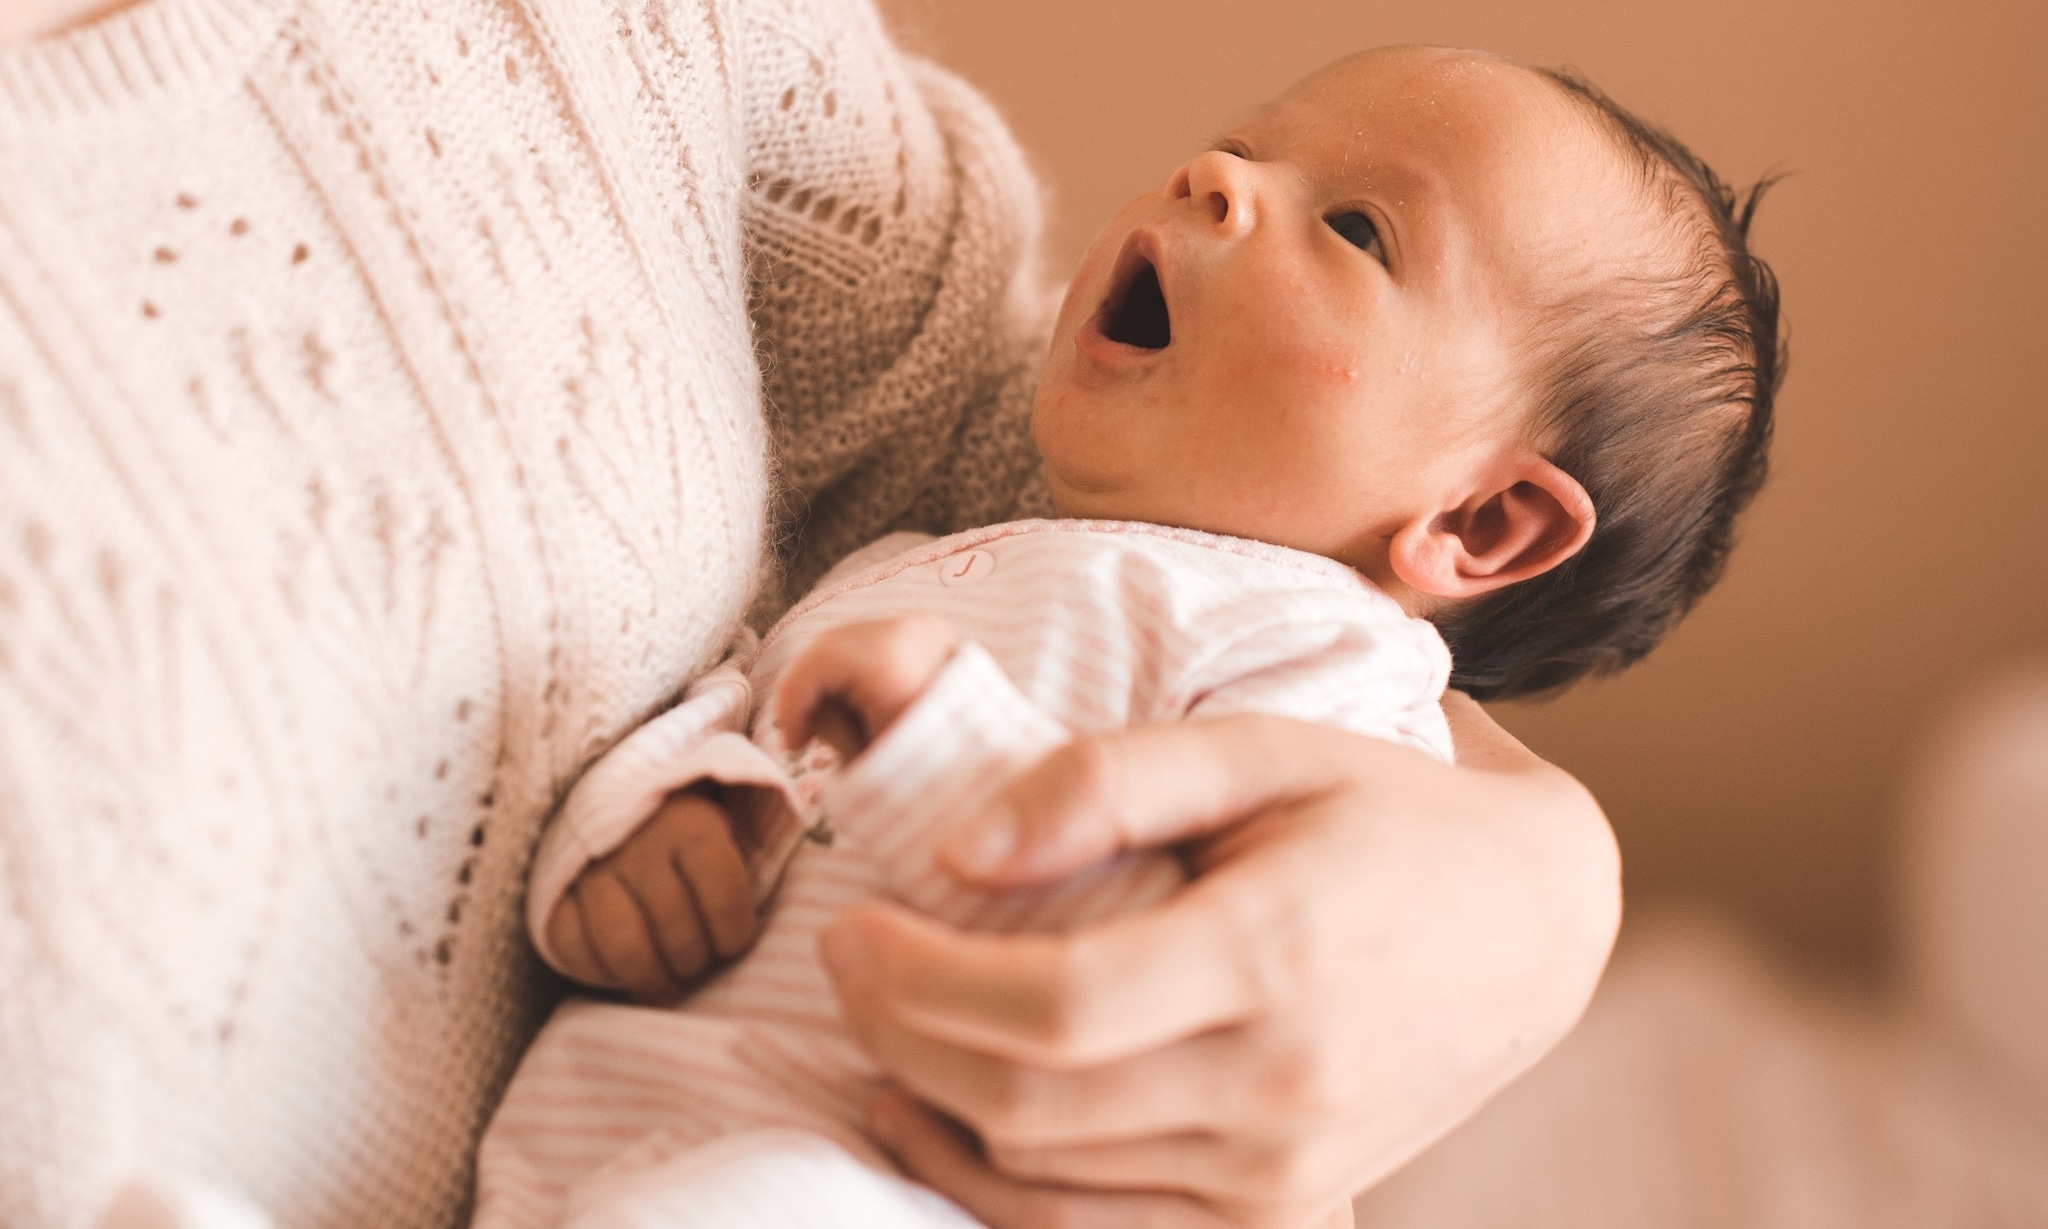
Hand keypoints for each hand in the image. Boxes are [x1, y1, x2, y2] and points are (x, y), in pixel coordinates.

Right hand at [545, 788, 757, 1003]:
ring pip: (624, 946)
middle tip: (697, 966)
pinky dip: (597, 972)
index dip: (734, 932)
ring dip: (651, 978)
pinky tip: (620, 973)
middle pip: (676, 929)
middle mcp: (639, 843)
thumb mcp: (725, 837)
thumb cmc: (688, 838)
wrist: (621, 802)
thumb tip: (780, 930)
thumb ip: (742, 876)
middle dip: (694, 962)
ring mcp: (592, 868)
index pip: (723, 892)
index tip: (733, 941)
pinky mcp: (555, 891)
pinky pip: (571, 947)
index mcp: (691, 824)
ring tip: (665, 987)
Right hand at [774, 616, 960, 758]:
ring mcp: (915, 624)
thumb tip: (801, 729)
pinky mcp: (928, 629)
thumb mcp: (870, 751)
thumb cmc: (933, 758)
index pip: (810, 669)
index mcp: (883, 658)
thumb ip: (827, 730)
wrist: (999, 748)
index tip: (794, 746)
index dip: (791, 708)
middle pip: (824, 651)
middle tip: (809, 737)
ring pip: (847, 646)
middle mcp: (898, 628)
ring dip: (837, 686)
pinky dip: (862, 677)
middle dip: (812, 695)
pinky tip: (871, 708)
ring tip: (852, 726)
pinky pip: (874, 647)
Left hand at [819, 696, 1620, 1227]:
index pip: (1050, 1007)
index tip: (854, 924)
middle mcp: (1282, 1089)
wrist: (1533, 926)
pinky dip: (1002, 1192)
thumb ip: (1108, 780)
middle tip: (848, 965)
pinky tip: (946, 1124)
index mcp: (1276, 956)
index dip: (919, 977)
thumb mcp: (1263, 749)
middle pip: (1030, 1105)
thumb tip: (962, 850)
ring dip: (933, 1117)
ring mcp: (1287, 1173)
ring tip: (879, 1034)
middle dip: (900, 1037)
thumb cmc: (1386, 816)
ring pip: (1048, 1185)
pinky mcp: (1287, 1212)